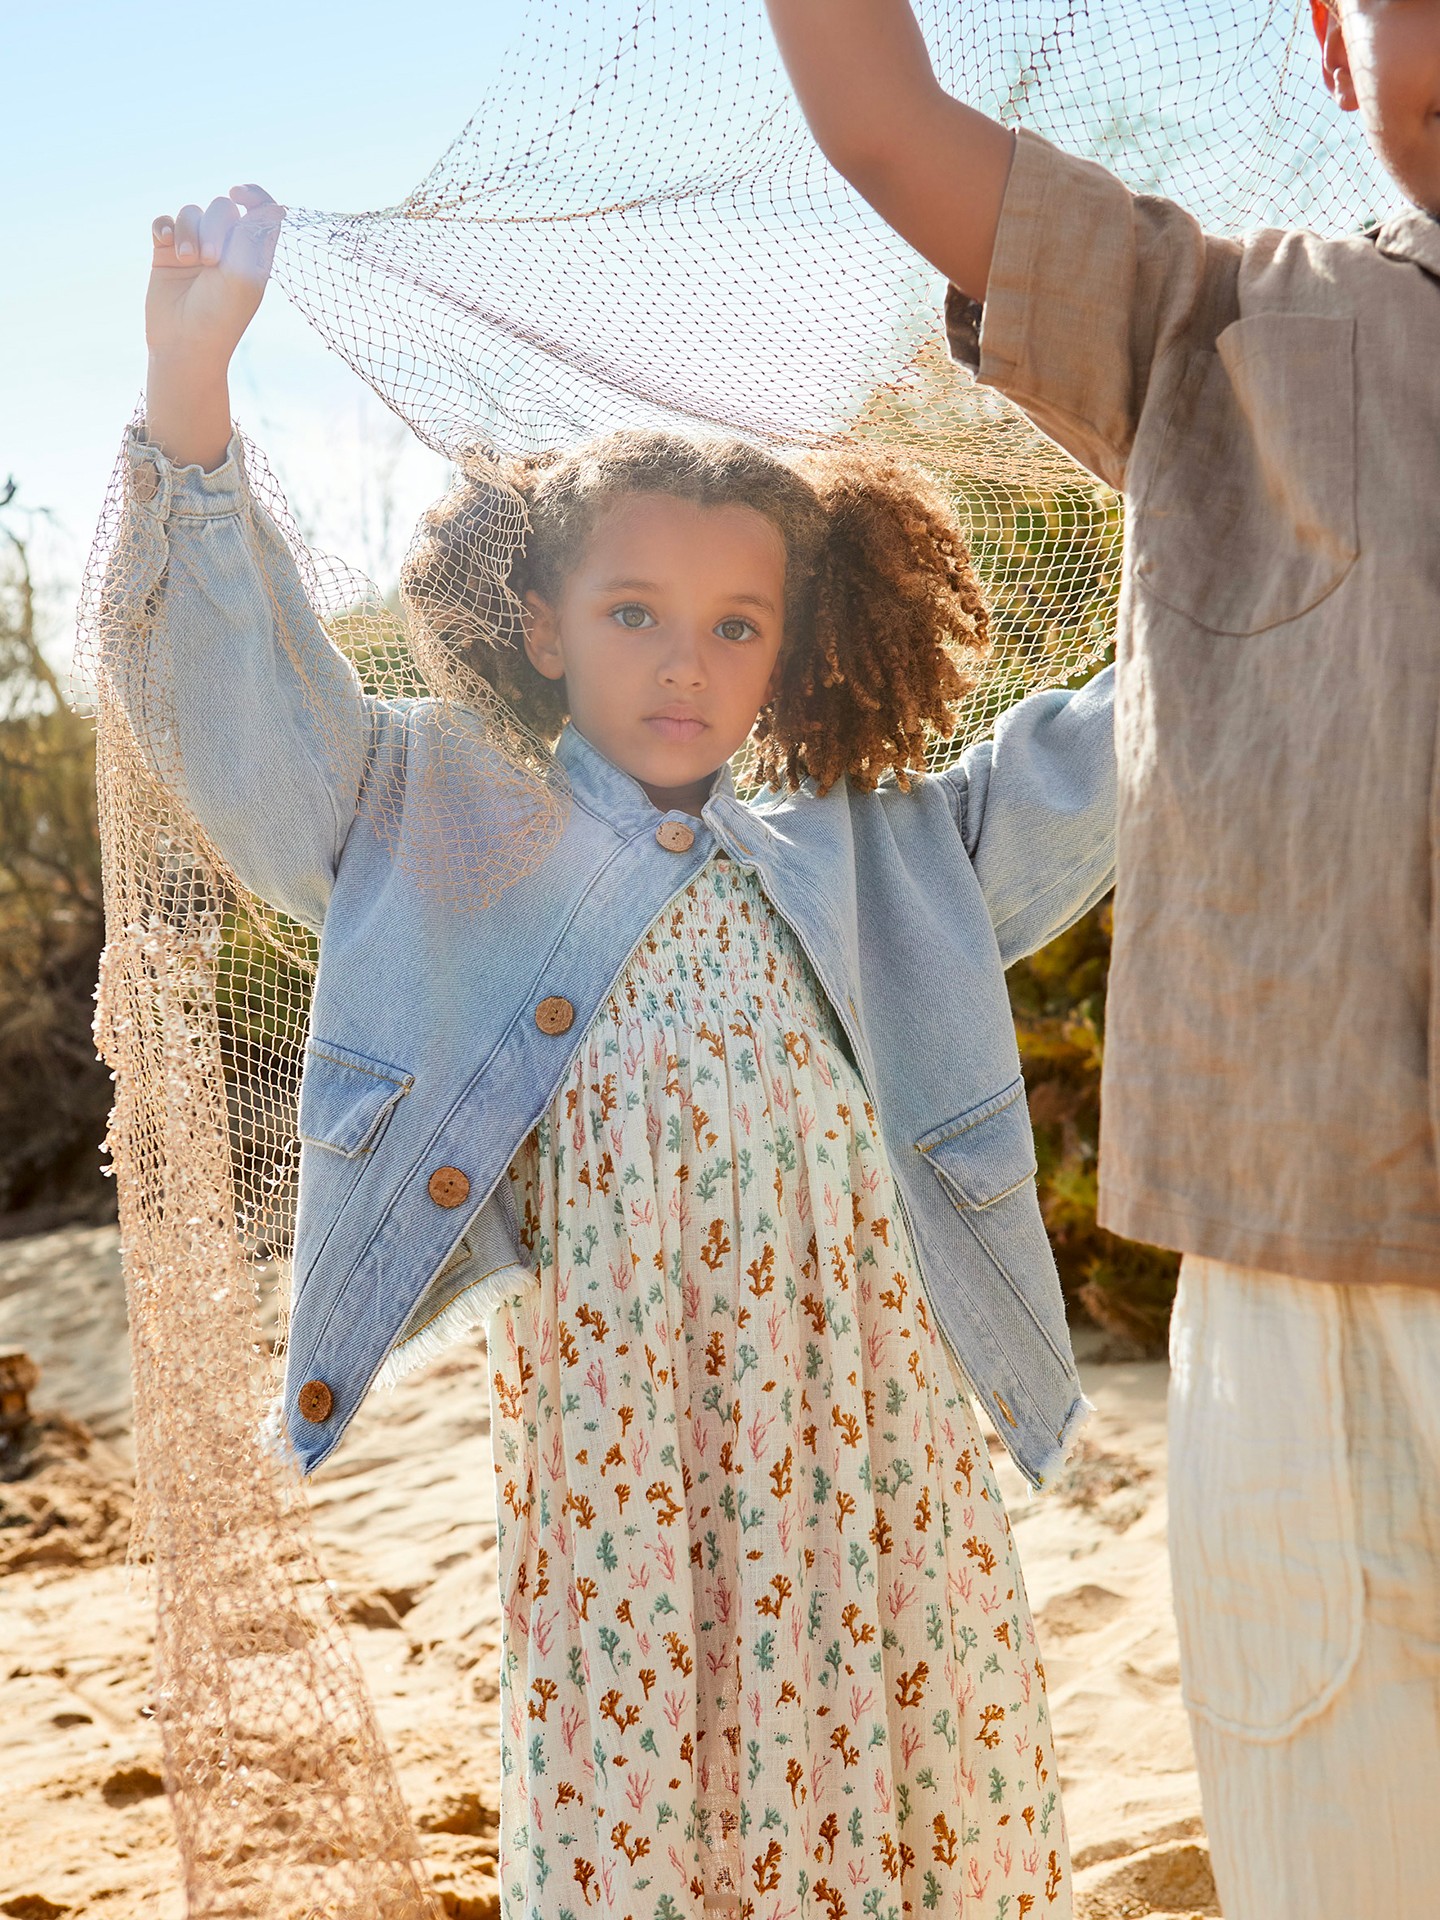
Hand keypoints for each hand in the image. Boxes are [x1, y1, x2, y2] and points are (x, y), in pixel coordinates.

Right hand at [146, 185, 282, 371]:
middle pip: (222, 209)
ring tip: (187, 260)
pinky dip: (164, 226)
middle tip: (210, 261)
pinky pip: (164, 222)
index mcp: (252, 255)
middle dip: (214, 226)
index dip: (253, 196)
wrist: (183, 345)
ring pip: (191, 213)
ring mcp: (195, 249)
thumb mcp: (242, 276)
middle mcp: (226, 249)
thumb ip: (253, 237)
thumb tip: (276, 207)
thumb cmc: (219, 316)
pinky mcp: (167, 253)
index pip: (260, 212)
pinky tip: (164, 241)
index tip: (238, 195)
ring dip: (187, 231)